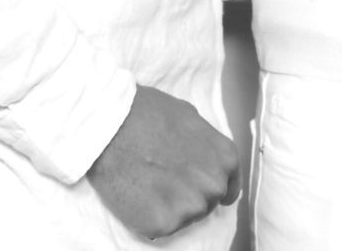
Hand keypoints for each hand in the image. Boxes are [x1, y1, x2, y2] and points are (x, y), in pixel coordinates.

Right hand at [88, 84, 239, 239]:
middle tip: (163, 180)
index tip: (199, 190)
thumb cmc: (147, 114)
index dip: (210, 187)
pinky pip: (162, 227)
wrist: (112, 126)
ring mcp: (191, 206)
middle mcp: (214, 184)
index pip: (229, 187)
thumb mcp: (190, 118)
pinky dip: (150, 217)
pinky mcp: (164, 223)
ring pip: (185, 217)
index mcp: (225, 158)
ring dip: (170, 207)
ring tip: (148, 184)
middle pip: (207, 202)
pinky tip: (138, 196)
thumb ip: (203, 143)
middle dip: (188, 195)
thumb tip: (200, 154)